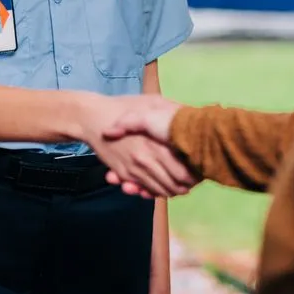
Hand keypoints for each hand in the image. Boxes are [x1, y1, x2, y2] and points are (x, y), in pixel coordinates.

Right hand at [78, 94, 194, 197]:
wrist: (94, 117)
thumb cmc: (124, 106)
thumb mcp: (152, 101)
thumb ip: (172, 109)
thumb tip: (191, 116)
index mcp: (160, 142)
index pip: (185, 170)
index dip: (195, 175)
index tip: (198, 171)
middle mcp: (149, 158)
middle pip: (176, 184)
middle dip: (185, 186)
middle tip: (189, 184)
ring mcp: (136, 167)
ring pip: (160, 189)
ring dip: (169, 191)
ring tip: (175, 187)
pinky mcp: (124, 172)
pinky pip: (143, 188)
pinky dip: (152, 192)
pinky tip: (156, 186)